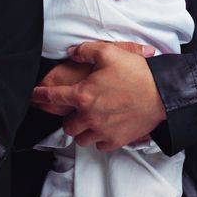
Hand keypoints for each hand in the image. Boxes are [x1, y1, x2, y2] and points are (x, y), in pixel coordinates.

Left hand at [30, 41, 164, 150]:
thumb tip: (72, 52)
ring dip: (83, 131)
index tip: (34, 97)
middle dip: (70, 118)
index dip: (40, 96)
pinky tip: (106, 129)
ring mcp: (102, 131)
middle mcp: (89, 116)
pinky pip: (100, 145)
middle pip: (67, 125)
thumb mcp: (110, 52)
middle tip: (79, 110)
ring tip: (91, 122)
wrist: (162, 94)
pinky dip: (100, 139)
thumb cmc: (137, 73)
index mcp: (83, 95)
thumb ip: (86, 50)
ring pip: (81, 139)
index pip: (53, 97)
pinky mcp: (116, 140)